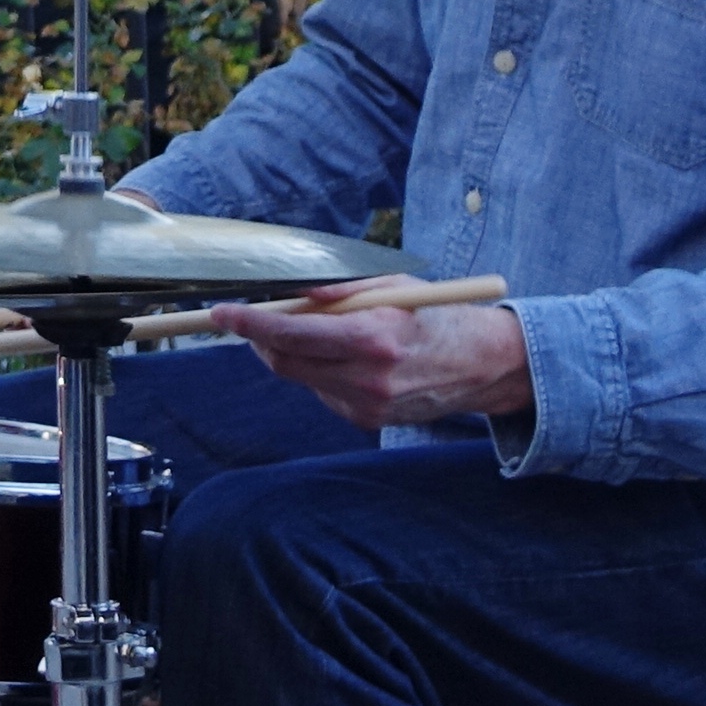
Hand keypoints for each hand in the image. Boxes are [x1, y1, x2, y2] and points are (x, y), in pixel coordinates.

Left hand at [209, 294, 533, 431]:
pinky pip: (322, 391)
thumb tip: (293, 293)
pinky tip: (346, 357)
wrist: (482, 364)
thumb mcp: (391, 286)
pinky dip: (318, 370)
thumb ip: (340, 290)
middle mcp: (370, 378)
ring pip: (301, 378)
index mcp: (374, 337)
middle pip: (286, 362)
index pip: (292, 335)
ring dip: (290, 353)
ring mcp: (369, 405)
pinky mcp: (369, 420)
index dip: (250, 325)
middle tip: (249, 319)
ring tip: (315, 330)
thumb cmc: (434, 313)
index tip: (223, 314)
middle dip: (260, 340)